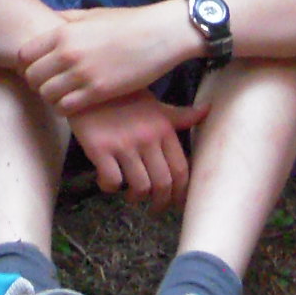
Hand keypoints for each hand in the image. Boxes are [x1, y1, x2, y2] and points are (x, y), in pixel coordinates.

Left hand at [18, 2, 197, 115]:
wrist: (160, 34)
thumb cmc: (127, 23)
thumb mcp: (91, 15)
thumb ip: (65, 20)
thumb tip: (47, 23)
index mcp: (63, 32)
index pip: (24, 55)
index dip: (26, 65)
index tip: (38, 69)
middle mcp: (68, 53)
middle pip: (32, 78)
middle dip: (37, 84)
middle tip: (49, 85)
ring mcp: (82, 73)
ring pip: (46, 95)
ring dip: (51, 98)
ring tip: (63, 95)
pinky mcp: (99, 92)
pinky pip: (66, 107)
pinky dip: (65, 108)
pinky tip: (75, 104)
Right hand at [68, 93, 207, 210]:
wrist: (87, 86)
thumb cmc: (123, 97)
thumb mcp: (155, 104)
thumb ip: (180, 115)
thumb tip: (208, 110)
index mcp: (164, 129)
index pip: (181, 169)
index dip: (181, 193)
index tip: (176, 202)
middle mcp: (147, 138)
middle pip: (163, 183)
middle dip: (161, 203)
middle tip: (154, 208)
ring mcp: (123, 143)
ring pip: (140, 186)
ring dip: (136, 197)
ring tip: (131, 195)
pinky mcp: (99, 148)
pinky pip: (112, 180)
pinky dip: (109, 187)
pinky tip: (105, 181)